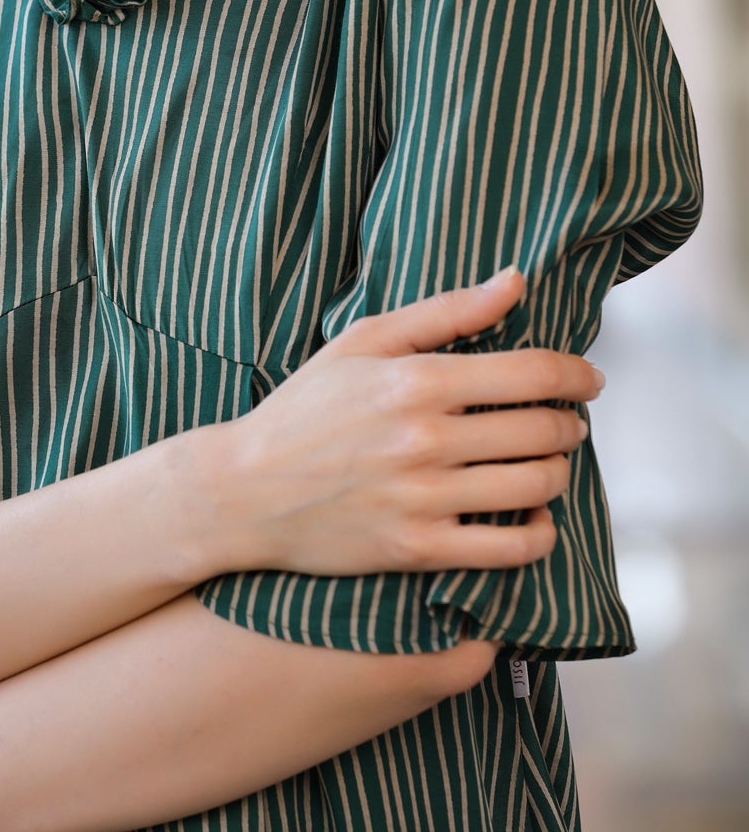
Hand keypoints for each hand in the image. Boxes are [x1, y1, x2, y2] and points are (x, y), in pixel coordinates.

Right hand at [222, 267, 603, 577]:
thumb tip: (516, 281)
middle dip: (569, 423)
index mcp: (416, 381)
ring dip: (556, 472)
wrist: (243, 491)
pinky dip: (539, 534)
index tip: (588, 379)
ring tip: (545, 463)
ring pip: (535, 487)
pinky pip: (509, 550)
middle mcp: (426, 440)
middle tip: (564, 421)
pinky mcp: (418, 550)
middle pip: (543, 430)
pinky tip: (532, 518)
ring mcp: (423, 499)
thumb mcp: (363, 341)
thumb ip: (445, 312)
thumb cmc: (304, 408)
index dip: (576, 374)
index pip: (533, 373)